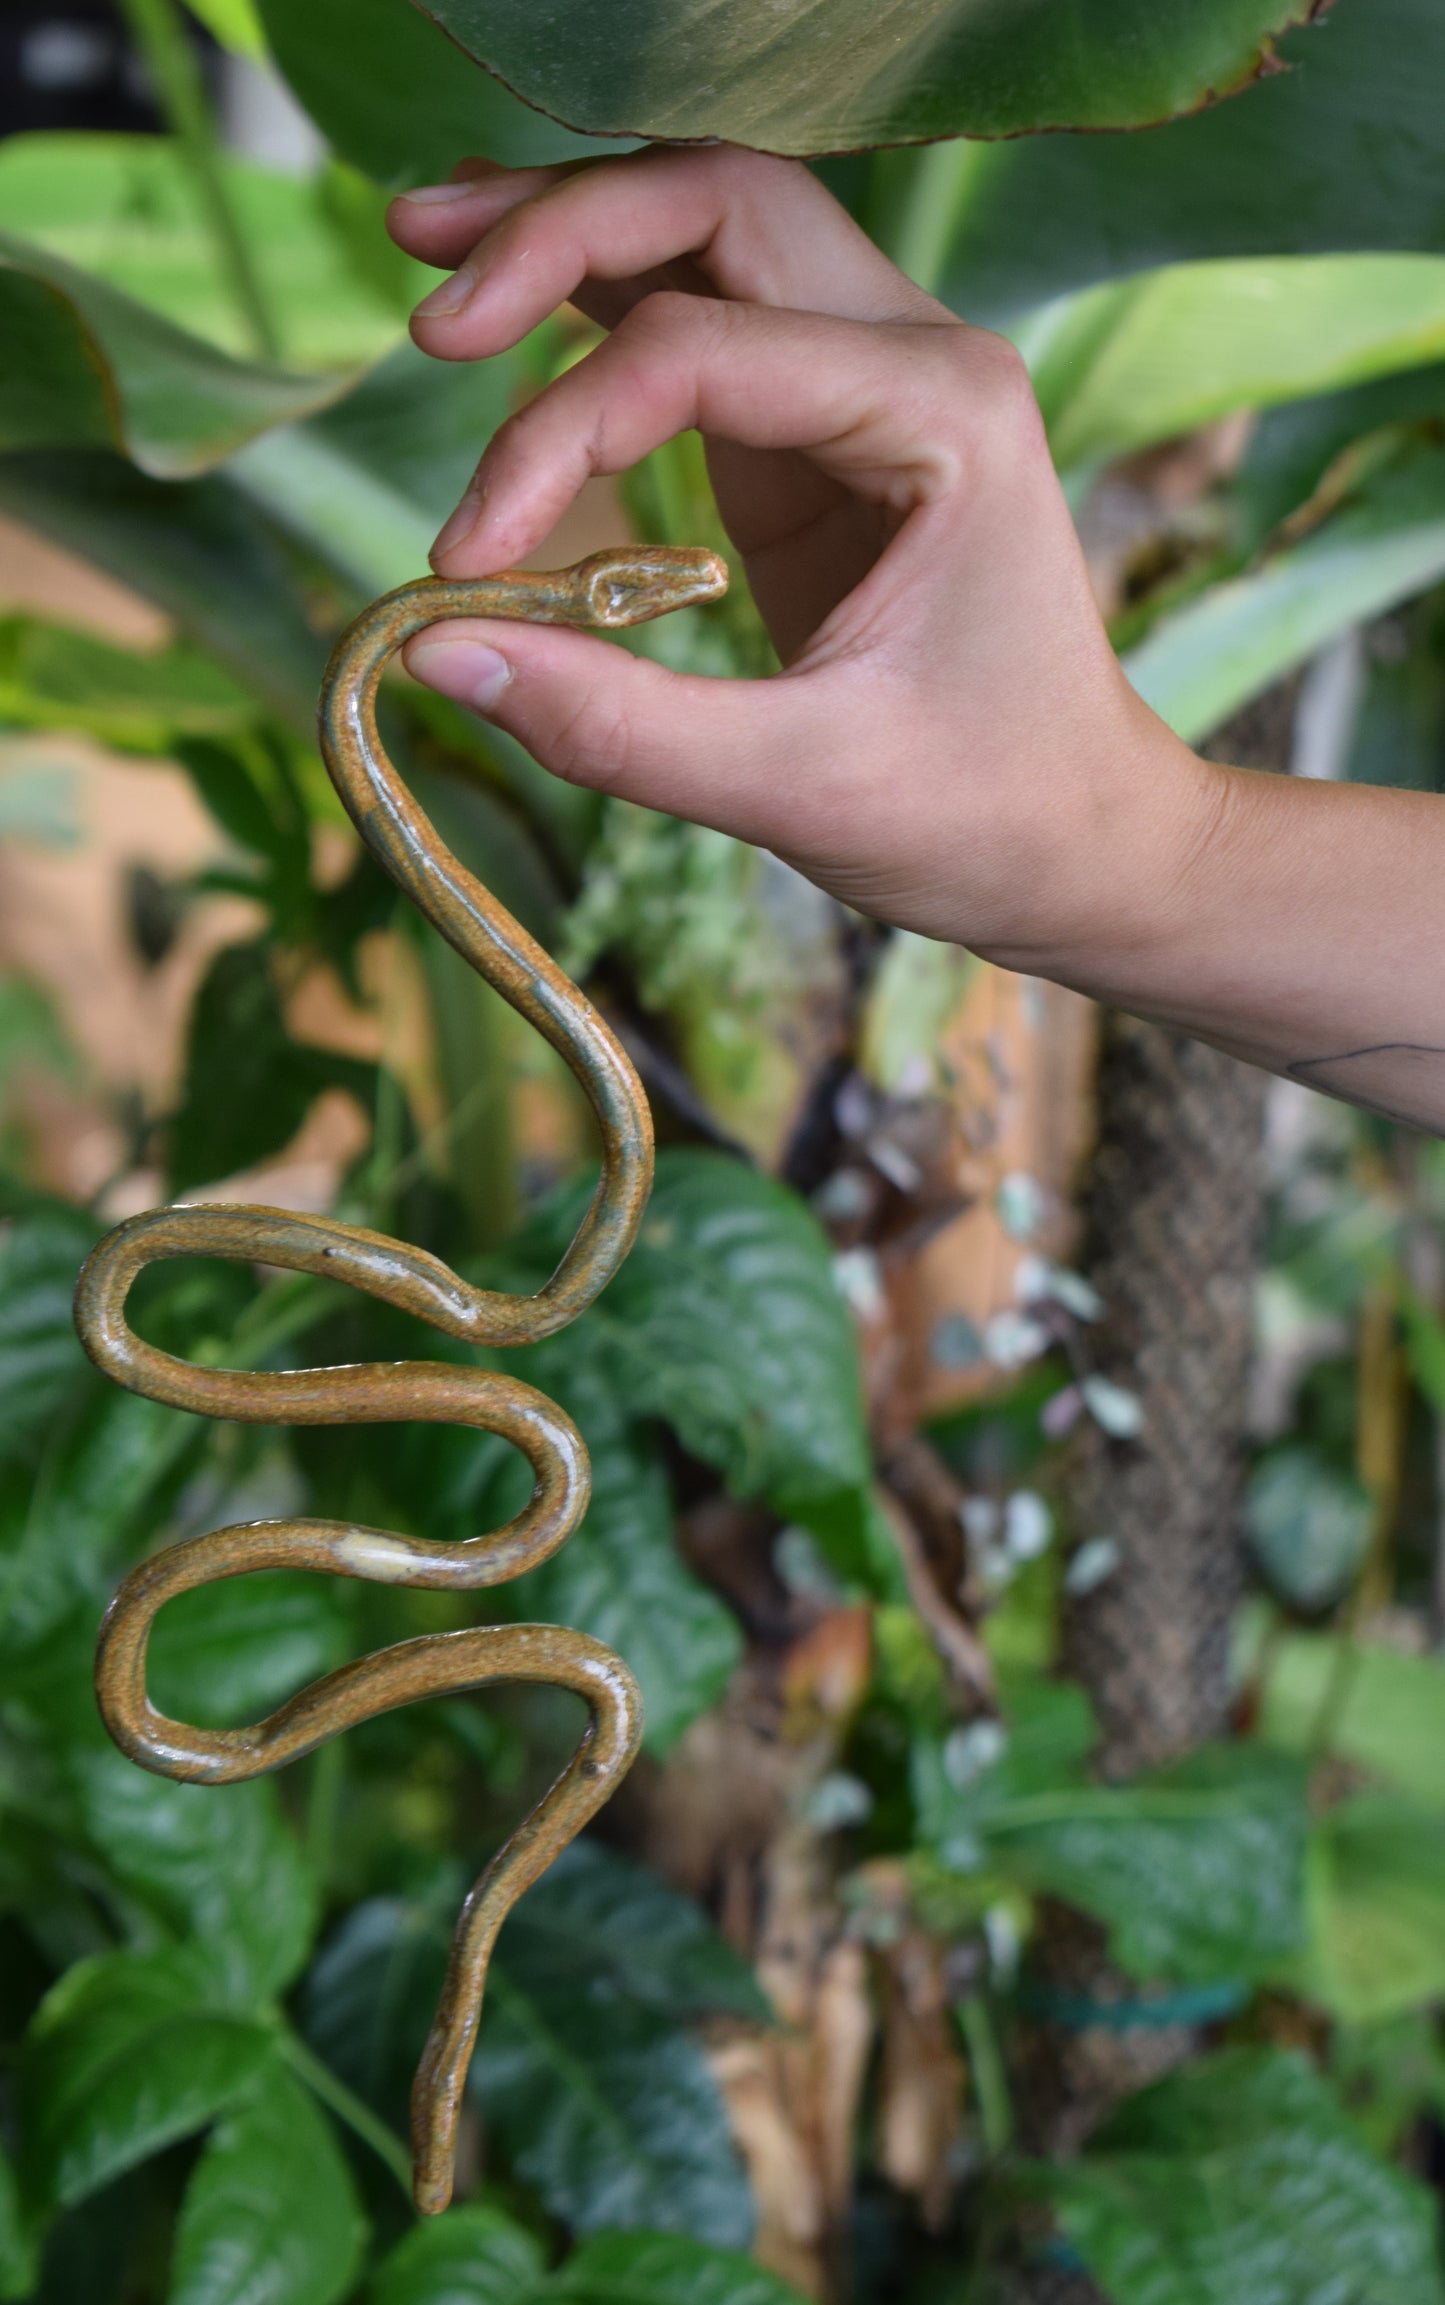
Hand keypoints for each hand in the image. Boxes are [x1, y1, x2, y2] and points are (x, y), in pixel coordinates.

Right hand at [384, 147, 1214, 968]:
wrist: (1084, 842)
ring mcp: (874, 379)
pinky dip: (605, 305)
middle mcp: (920, 355)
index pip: (696, 352)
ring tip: (432, 249)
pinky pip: (705, 323)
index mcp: (943, 412)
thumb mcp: (799, 787)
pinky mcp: (825, 432)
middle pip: (717, 204)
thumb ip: (616, 726)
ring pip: (709, 232)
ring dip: (573, 234)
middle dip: (560, 233)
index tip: (463, 560)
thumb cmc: (983, 814)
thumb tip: (434, 653)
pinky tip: (511, 307)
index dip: (553, 438)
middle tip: (433, 312)